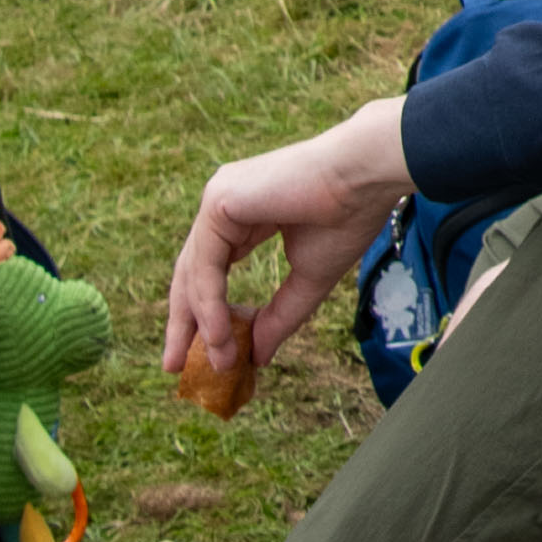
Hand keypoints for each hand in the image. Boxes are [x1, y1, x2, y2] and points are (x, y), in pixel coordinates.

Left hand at [163, 96, 411, 384]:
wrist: (366, 175)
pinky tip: (218, 335)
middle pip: (191, 274)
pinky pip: (203, 266)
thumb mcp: (310, 278)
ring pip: (194, 274)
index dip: (206, 314)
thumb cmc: (348, 215)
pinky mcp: (217, 204)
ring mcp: (216, 200)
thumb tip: (256, 358)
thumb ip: (279, 316)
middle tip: (175, 367)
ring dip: (201, 323)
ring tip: (216, 362)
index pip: (210, 271)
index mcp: (243, 216)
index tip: (211, 354)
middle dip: (185, 324)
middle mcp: (222, 206)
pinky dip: (208, 305)